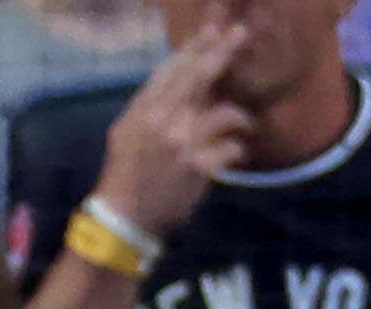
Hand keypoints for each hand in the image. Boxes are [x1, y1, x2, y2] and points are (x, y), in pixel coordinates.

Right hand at [95, 15, 253, 239]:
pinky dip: (237, 149)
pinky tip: (237, 152)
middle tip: (240, 34)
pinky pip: (230, 148)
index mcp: (145, 109)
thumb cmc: (127, 172)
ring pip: (223, 111)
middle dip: (223, 52)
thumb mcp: (127, 129)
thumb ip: (151, 102)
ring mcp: (183, 143)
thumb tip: (177, 76)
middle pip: (200, 76)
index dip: (196, 46)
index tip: (214, 30)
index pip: (173, 68)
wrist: (124, 217)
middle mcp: (164, 119)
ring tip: (245, 123)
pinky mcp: (199, 167)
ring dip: (240, 115)